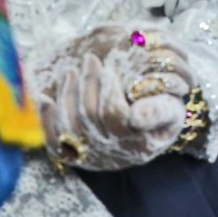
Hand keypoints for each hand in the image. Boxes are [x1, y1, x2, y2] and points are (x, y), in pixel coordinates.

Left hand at [36, 25, 191, 170]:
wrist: (143, 141)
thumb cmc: (158, 120)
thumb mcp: (171, 114)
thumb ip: (160, 110)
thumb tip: (137, 114)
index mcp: (137, 142)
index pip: (115, 114)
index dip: (108, 90)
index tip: (109, 70)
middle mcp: (111, 153)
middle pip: (89, 116)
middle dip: (88, 82)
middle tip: (91, 59)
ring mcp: (90, 156)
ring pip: (69, 124)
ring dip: (68, 93)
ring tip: (71, 71)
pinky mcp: (72, 157)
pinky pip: (52, 140)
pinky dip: (46, 118)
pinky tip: (46, 97)